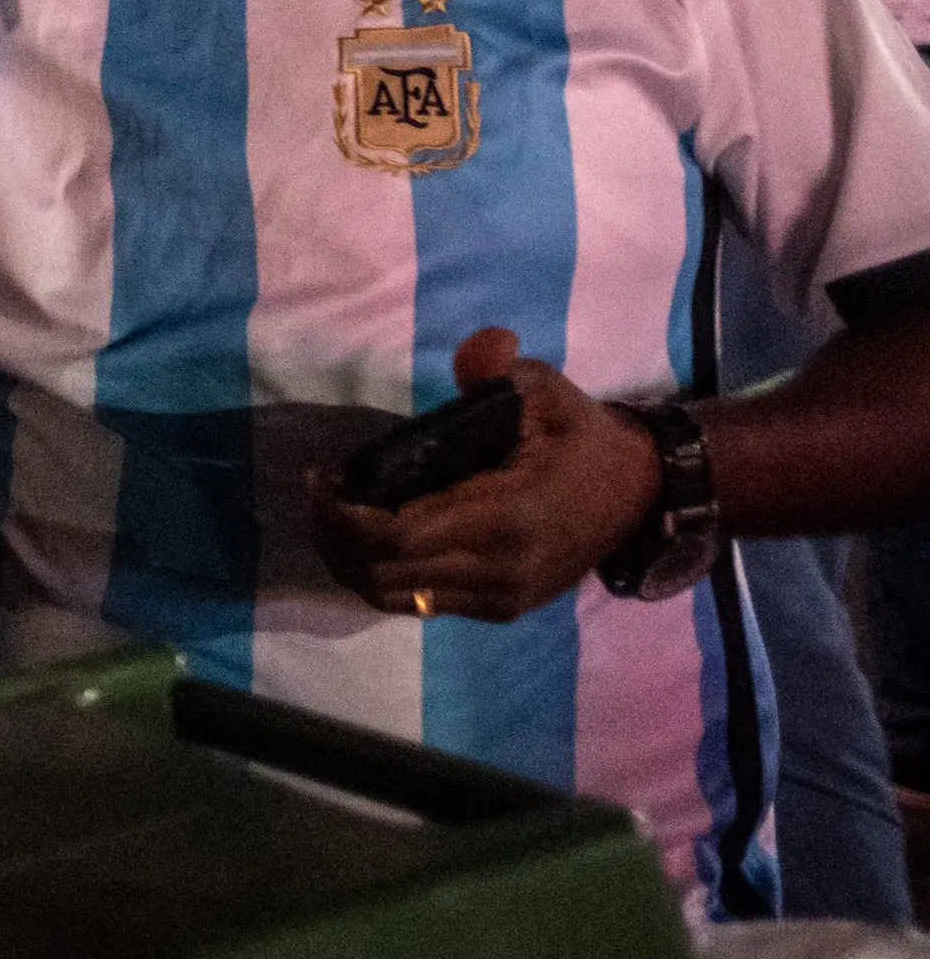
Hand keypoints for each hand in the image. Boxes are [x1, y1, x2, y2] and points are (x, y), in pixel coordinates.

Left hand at [312, 328, 661, 622]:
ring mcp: (499, 597)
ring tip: (333, 514)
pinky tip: (368, 536)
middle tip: (318, 491)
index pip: (399, 536)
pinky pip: (419, 602)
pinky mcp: (499, 608)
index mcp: (508, 519)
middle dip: (335, 535)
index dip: (345, 515)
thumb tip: (481, 350)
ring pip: (394, 597)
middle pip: (383, 573)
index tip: (325, 477)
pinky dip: (381, 574)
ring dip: (350, 560)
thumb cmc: (582, 438)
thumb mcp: (547, 392)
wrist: (640, 496)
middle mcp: (500, 571)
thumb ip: (502, 372)